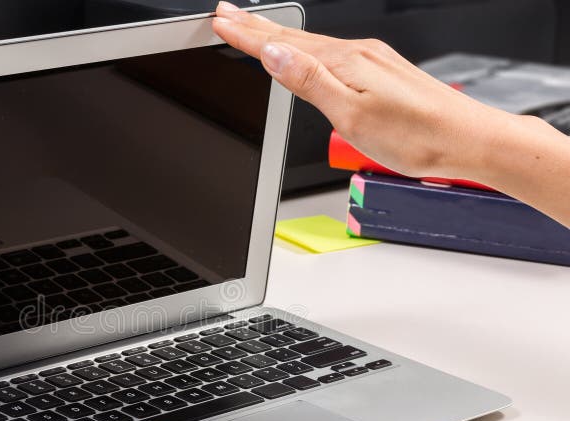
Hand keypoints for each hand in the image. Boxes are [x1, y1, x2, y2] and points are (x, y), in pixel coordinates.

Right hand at [212, 1, 509, 181]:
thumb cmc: (415, 135)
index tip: (221, 23)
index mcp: (346, 63)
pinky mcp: (381, 72)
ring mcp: (371, 61)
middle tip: (227, 14)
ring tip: (255, 30)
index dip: (248, 36)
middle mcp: (358, 54)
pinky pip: (332, 53)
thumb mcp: (352, 114)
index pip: (283, 46)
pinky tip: (304, 53)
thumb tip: (274, 54)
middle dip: (257, 27)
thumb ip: (310, 82)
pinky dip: (306, 49)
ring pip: (312, 45)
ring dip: (278, 36)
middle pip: (295, 39)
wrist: (466, 138)